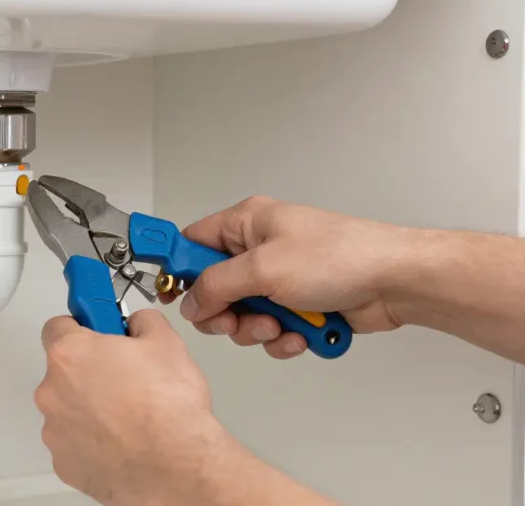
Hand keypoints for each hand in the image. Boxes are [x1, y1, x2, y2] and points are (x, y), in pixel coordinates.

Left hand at [34, 309, 229, 505]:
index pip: (58, 327)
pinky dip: (92, 441)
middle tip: (125, 378)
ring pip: (67, 409)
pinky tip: (122, 441)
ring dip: (89, 408)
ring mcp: (55, 431)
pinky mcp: (65, 463)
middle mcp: (53, 391)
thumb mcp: (166, 342)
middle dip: (89, 371)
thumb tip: (138, 324)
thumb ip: (142, 322)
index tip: (96, 332)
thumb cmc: (168, 408)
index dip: (81, 328)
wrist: (176, 466)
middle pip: (63, 371)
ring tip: (129, 415)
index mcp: (70, 354)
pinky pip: (74, 443)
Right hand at [163, 196, 410, 358]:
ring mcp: (280, 279)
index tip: (169, 294)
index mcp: (247, 224)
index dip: (178, 269)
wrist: (394, 282)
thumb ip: (216, 286)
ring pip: (243, 316)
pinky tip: (303, 333)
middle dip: (226, 314)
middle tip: (240, 320)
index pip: (192, 243)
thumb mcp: (263, 268)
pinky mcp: (299, 305)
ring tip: (283, 325)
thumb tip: (190, 303)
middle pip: (214, 290)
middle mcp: (260, 249)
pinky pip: (272, 330)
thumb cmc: (340, 256)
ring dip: (259, 330)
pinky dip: (284, 338)